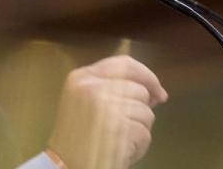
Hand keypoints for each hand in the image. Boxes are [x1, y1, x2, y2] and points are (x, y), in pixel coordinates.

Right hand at [47, 55, 166, 168]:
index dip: (146, 76)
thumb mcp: (84, 101)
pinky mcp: (119, 129)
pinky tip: (120, 151)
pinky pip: (145, 133)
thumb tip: (153, 91)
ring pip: (146, 112)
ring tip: (117, 140)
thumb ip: (110, 87)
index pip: (124, 64)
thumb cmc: (76, 138)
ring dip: (139, 129)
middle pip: (139, 90)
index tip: (157, 90)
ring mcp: (106, 107)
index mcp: (82, 78)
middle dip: (141, 109)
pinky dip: (139, 146)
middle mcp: (92, 88)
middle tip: (129, 125)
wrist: (65, 166)